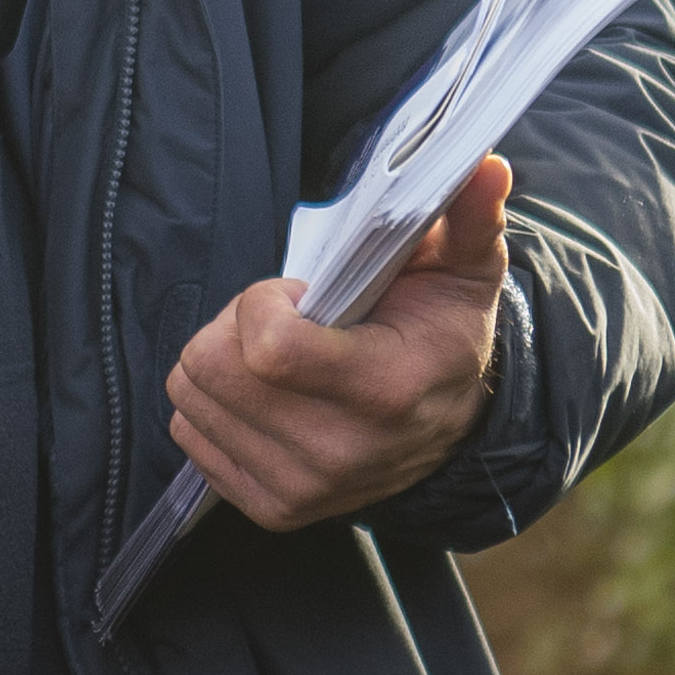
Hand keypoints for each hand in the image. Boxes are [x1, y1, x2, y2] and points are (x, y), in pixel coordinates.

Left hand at [164, 155, 508, 531]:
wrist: (448, 427)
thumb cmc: (442, 332)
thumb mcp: (465, 269)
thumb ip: (469, 216)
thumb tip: (485, 165)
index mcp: (383, 391)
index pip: (266, 346)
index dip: (264, 302)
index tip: (300, 294)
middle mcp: (339, 454)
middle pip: (213, 366)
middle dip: (236, 324)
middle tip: (286, 320)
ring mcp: (302, 488)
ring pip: (191, 396)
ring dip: (222, 359)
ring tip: (277, 355)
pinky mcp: (272, 509)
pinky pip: (189, 434)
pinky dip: (214, 402)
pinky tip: (265, 391)